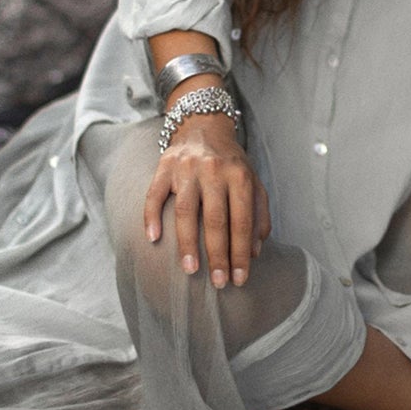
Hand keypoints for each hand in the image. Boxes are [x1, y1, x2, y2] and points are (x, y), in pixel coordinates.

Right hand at [144, 111, 271, 289]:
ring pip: (186, 211)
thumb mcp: (253, 182)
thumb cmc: (231, 163)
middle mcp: (214, 171)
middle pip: (216, 220)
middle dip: (218, 255)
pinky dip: (152, 216)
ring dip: (187, 243)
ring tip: (190, 269)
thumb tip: (255, 252)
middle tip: (218, 283)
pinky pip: (154, 194)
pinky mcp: (164, 166)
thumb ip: (259, 215)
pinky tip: (153, 239)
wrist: (203, 126)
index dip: (241, 253)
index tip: (240, 279)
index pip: (242, 222)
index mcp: (239, 176)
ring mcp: (186, 169)